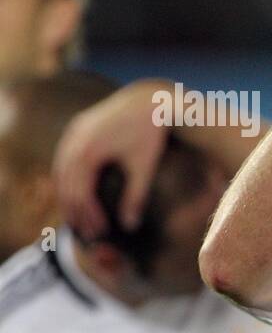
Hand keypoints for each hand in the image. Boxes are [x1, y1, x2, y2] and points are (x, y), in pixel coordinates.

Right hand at [52, 79, 171, 239]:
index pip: (81, 193)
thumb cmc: (149, 135)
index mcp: (89, 153)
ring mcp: (72, 133)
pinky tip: (79, 193)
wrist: (148, 100)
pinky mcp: (76, 128)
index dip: (89, 215)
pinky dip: (69, 178)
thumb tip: (130, 226)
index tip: (100, 231)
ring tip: (80, 218)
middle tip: (88, 232)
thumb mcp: (143, 168)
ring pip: (61, 172)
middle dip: (77, 211)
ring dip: (69, 196)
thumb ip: (135, 197)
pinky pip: (65, 158)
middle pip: (67, 185)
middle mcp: (74, 142)